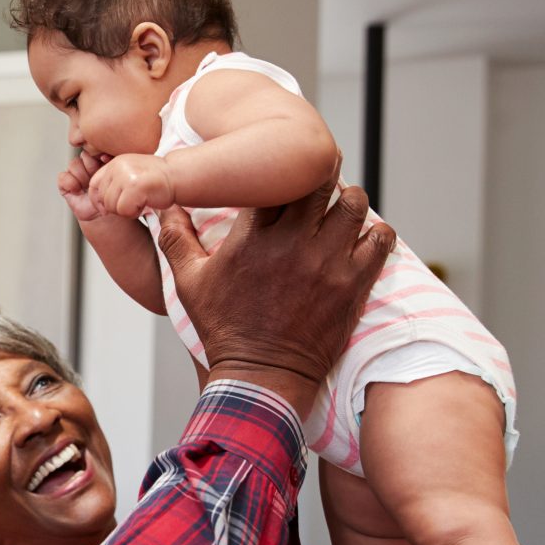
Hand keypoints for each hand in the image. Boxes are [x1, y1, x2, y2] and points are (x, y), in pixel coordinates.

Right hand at [57, 150, 108, 222]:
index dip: (98, 153)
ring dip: (81, 174)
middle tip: (95, 175)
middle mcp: (88, 167)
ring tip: (87, 185)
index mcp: (100, 161)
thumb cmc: (112, 197)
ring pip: (74, 164)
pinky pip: (63, 177)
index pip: (95, 148)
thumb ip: (111, 163)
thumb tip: (105, 155)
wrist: (105, 216)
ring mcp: (77, 175)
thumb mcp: (115, 177)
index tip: (104, 160)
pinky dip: (69, 182)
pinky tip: (77, 190)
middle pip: (84, 154)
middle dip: (90, 165)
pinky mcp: (66, 185)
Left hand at [89, 155, 175, 218]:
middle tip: (133, 203)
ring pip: (112, 206)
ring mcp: (125, 175)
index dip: (97, 200)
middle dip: (116, 208)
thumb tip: (98, 202)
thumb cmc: (156, 180)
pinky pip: (123, 210)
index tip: (106, 209)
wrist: (177, 176)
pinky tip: (144, 205)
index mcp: (115, 163)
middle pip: (103, 199)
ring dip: (126, 211)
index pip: (93, 185)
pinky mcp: (134, 186)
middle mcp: (117, 167)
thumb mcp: (130, 174)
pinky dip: (134, 213)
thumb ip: (114, 182)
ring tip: (140, 202)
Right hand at [156, 182, 394, 414]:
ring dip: (349, 201)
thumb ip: (176, 238)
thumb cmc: (225, 330)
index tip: (282, 170)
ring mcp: (328, 263)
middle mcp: (294, 243)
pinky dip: (376, 233)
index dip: (281, 167)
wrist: (261, 377)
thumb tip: (164, 205)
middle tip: (315, 183)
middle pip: (320, 180)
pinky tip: (363, 237)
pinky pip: (380, 240)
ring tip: (340, 210)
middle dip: (318, 176)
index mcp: (254, 237)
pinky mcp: (353, 285)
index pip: (275, 176)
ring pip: (355, 204)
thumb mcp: (188, 283)